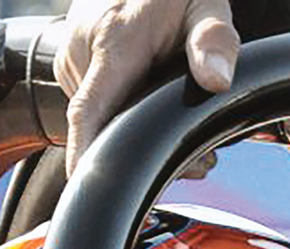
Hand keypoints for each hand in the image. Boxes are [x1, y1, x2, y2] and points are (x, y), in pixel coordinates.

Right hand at [55, 0, 240, 175]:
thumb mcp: (206, 4)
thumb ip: (213, 40)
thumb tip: (216, 79)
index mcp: (112, 39)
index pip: (89, 111)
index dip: (85, 154)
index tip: (86, 188)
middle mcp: (82, 52)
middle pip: (101, 125)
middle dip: (141, 153)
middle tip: (201, 165)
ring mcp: (73, 60)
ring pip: (99, 118)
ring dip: (134, 133)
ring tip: (181, 129)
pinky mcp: (73, 65)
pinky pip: (95, 104)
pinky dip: (122, 115)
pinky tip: (151, 108)